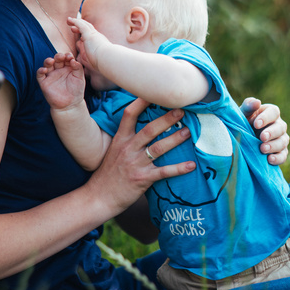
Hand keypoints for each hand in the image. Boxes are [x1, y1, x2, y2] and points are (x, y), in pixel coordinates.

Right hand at [37, 53, 84, 110]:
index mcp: (67, 67)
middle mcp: (58, 70)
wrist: (70, 105)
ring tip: (51, 61)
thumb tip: (73, 60)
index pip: (66, 58)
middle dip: (59, 56)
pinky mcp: (44, 83)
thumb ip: (78, 68)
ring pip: (47, 65)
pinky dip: (40, 71)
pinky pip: (40, 75)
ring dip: (48, 61)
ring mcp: (51, 76)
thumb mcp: (80, 78)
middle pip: (56, 59)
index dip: (67, 55)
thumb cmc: (76, 91)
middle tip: (62, 57)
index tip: (70, 56)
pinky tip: (44, 70)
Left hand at [67, 14, 110, 71]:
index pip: (91, 37)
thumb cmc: (102, 63)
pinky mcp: (89, 34)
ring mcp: (93, 35)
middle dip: (80, 26)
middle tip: (73, 26)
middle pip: (88, 29)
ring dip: (76, 22)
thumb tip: (84, 60)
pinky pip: (80, 25)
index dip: (85, 35)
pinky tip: (70, 20)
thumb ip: (88, 59)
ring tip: (68, 20)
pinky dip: (75, 22)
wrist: (108, 59)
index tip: (80, 37)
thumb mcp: (93, 61)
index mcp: (99, 43)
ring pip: (84, 25)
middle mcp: (96, 37)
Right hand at [86, 98, 194, 214]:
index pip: (129, 115)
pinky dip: (178, 169)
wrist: (98, 197)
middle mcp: (128, 149)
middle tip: (181, 109)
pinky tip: (191, 165)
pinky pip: (163, 172)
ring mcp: (135, 164)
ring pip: (158, 148)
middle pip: (149, 129)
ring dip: (175, 139)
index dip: (141, 102)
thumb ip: (127, 140)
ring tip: (188, 131)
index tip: (154, 92)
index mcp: (120, 139)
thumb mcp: (113, 151)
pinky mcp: (142, 179)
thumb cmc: (108, 174)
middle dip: (166, 119)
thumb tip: (145, 129)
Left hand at [241, 97, 288, 165]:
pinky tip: (269, 160)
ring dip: (274, 146)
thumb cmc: (242, 122)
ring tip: (262, 149)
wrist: (241, 139)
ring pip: (283, 142)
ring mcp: (281, 139)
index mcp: (270, 112)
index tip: (256, 124)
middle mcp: (278, 125)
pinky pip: (283, 155)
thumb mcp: (243, 113)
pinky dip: (278, 158)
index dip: (266, 118)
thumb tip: (257, 102)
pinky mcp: (280, 152)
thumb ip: (248, 106)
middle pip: (280, 127)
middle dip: (271, 133)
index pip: (273, 112)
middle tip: (262, 138)